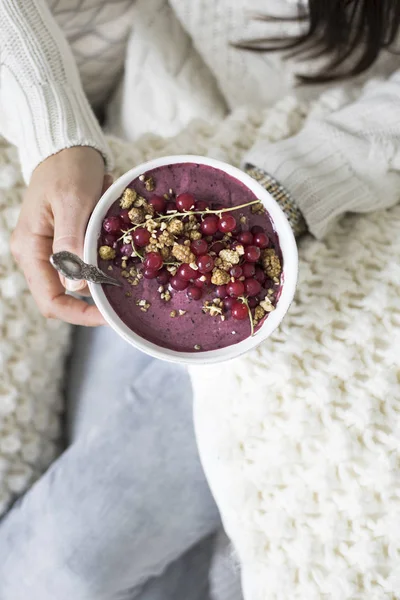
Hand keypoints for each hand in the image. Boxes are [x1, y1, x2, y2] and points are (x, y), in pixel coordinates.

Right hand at [11, 147, 111, 325]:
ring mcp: (51, 250)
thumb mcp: (73, 201)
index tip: (111, 315)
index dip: (80, 314)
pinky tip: (113, 237)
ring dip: (102, 272)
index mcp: (31, 249)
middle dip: (96, 295)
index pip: (51, 301)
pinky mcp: (65, 242)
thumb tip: (74, 286)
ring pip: (79, 281)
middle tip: (126, 289)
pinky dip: (103, 256)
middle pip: (65, 296)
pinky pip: (86, 262)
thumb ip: (72, 242)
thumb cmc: (67, 168)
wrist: (67, 146)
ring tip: (118, 247)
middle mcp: (37, 255)